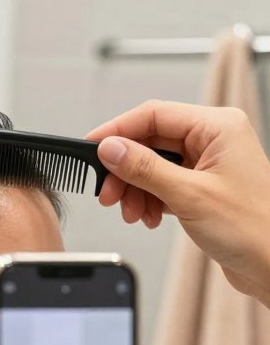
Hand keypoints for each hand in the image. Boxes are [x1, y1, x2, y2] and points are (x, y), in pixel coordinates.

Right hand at [87, 100, 269, 306]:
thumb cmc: (254, 228)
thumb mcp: (188, 195)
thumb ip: (144, 168)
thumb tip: (110, 149)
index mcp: (218, 127)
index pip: (154, 115)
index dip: (118, 131)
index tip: (91, 148)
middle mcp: (214, 140)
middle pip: (150, 141)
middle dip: (124, 170)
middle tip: (107, 193)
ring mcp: (208, 163)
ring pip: (152, 165)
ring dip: (134, 189)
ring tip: (130, 211)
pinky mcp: (202, 186)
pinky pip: (162, 183)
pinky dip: (148, 199)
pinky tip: (147, 216)